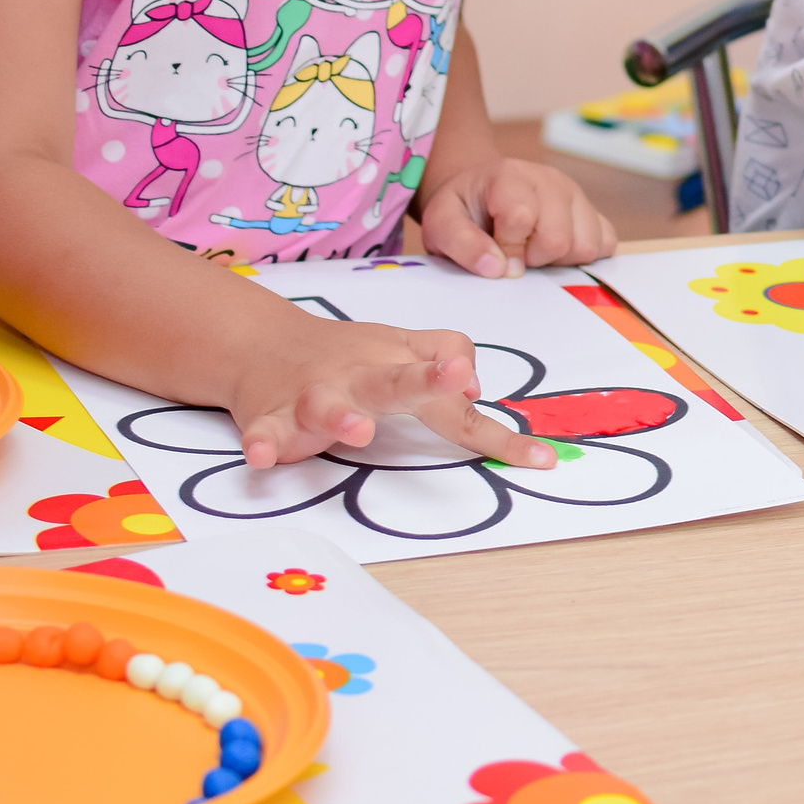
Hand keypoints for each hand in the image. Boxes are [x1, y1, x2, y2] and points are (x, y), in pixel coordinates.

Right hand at [224, 313, 557, 469]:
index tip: (542, 460)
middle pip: (395, 380)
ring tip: (358, 430)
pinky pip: (265, 432)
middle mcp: (360, 379)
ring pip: (327, 405)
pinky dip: (263, 443)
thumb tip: (476, 391)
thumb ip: (446, 356)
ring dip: (342, 418)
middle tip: (452, 377)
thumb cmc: (350, 354)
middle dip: (423, 379)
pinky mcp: (271, 417)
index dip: (497, 433)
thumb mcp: (405, 347)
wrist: (262, 343)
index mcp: (398, 369)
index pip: (455, 404)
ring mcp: (314, 396)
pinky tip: (264, 456)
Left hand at [420, 157, 614, 278]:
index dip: (506, 249)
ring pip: (587, 245)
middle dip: (533, 258)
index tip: (493, 254)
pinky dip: (584, 256)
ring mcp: (576, 194)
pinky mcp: (592, 210)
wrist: (480, 192)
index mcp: (510, 176)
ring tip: (534, 250)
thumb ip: (461, 243)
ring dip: (559, 260)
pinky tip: (556, 252)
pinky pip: (607, 243)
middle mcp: (550, 179)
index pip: (521, 219)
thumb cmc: (462, 210)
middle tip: (515, 253)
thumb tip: (498, 269)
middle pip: (558, 239)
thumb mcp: (440, 224)